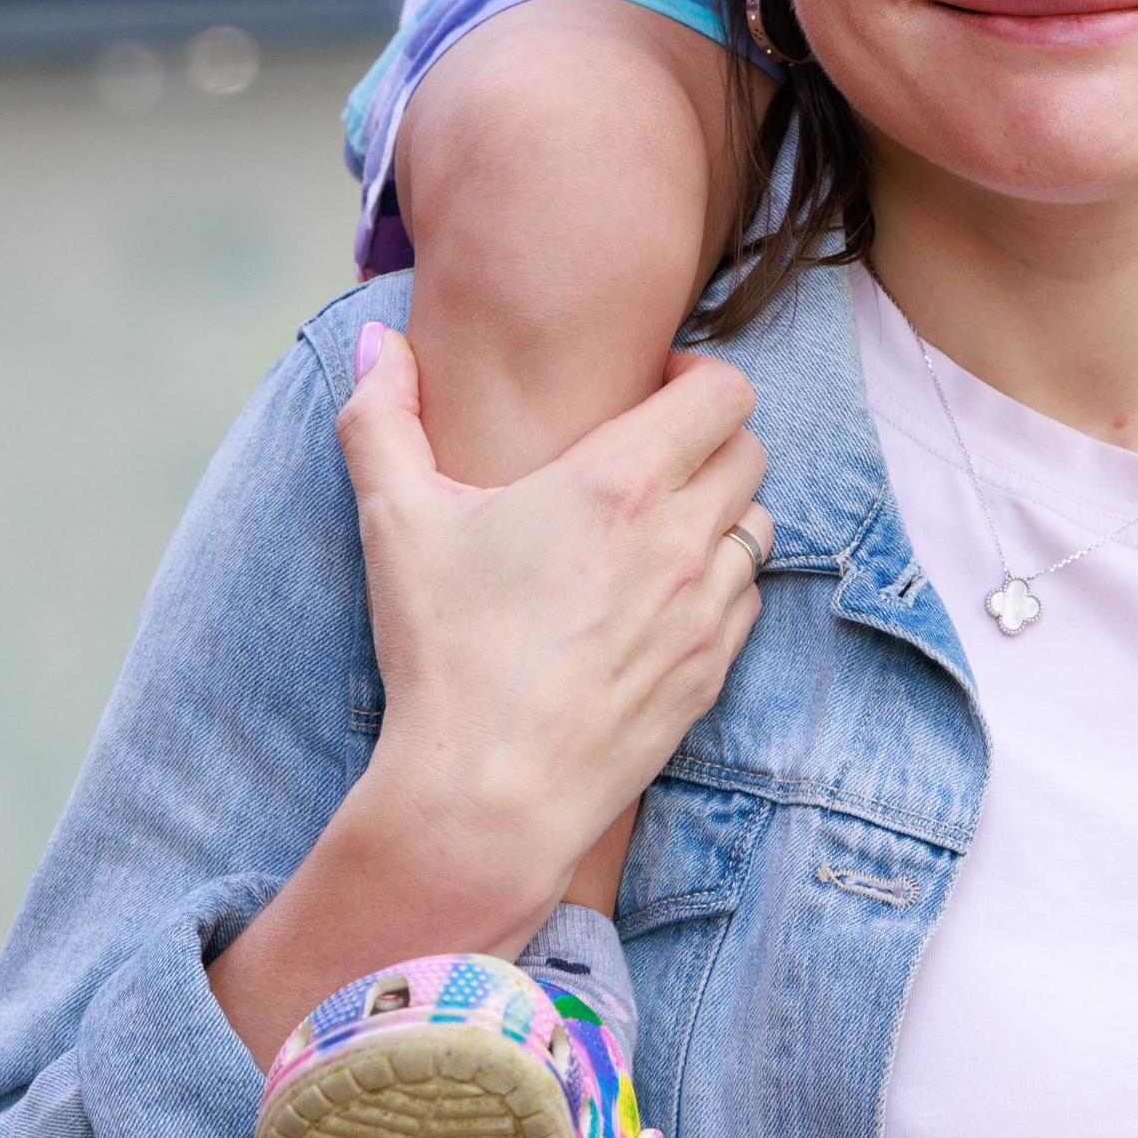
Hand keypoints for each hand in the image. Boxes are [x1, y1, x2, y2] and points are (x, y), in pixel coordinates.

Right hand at [341, 325, 770, 930]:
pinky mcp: (715, 668)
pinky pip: (746, 596)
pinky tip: (655, 601)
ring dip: (716, 514)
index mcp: (621, 480)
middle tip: (648, 460)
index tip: (647, 394)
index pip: (725, 389)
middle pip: (750, 448)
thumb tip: (382, 341)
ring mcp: (708, 607)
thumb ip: (381, 416)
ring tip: (650, 531)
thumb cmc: (442, 654)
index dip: (693, 379)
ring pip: (756, 524)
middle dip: (707, 441)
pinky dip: (716, 586)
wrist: (485, 796)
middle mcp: (683, 535)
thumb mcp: (395, 522)